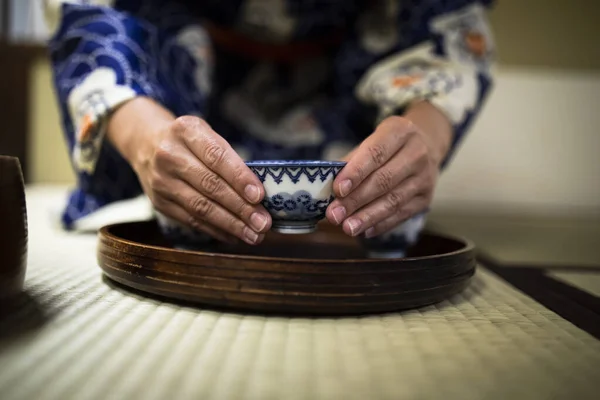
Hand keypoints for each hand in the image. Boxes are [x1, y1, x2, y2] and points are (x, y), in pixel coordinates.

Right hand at [108, 98, 270, 243]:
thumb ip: (229, 159)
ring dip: (231, 225)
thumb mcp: (206, 135)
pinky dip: (216, 230)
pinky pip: (191, 220)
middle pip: (210, 185)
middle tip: (263, 223)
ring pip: (201, 207)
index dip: (239, 177)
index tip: (259, 196)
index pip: (216, 156)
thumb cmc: (190, 142)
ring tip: (254, 235)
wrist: (145, 145)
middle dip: (240, 207)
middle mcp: (169, 155)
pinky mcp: (159, 203)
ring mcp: (161, 181)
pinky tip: (235, 236)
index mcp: (186, 131)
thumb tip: (259, 195)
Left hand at [326, 103, 451, 237]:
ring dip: (368, 217)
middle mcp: (417, 153)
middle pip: (384, 180)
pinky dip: (382, 224)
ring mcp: (425, 177)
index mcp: (400, 132)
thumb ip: (351, 161)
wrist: (426, 146)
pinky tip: (365, 231)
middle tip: (334, 215)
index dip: (356, 172)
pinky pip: (402, 214)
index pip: (376, 153)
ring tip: (347, 228)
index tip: (337, 190)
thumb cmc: (387, 147)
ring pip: (394, 201)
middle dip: (356, 200)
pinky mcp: (426, 198)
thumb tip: (326, 186)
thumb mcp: (371, 142)